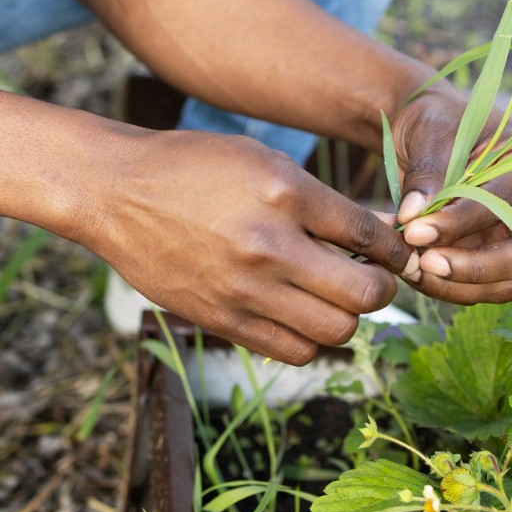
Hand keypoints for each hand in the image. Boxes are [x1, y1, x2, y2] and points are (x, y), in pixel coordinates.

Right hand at [85, 125, 419, 363]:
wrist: (116, 192)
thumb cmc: (194, 168)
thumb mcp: (263, 161)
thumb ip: (318, 201)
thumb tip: (377, 236)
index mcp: (286, 192)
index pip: (370, 236)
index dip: (395, 252)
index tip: (395, 255)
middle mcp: (270, 244)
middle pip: (364, 295)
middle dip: (382, 290)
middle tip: (373, 280)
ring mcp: (244, 288)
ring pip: (335, 330)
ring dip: (347, 318)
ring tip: (335, 299)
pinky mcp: (222, 319)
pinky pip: (293, 350)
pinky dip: (311, 339)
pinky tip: (303, 317)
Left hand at [388, 86, 511, 304]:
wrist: (426, 134)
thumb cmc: (436, 121)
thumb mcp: (430, 132)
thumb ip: (428, 171)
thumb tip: (414, 215)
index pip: (505, 206)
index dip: (459, 224)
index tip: (413, 229)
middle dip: (473, 270)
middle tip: (422, 264)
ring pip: (505, 284)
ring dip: (456, 286)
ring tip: (409, 268)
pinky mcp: (493, 257)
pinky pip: (479, 288)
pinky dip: (445, 286)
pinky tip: (411, 269)